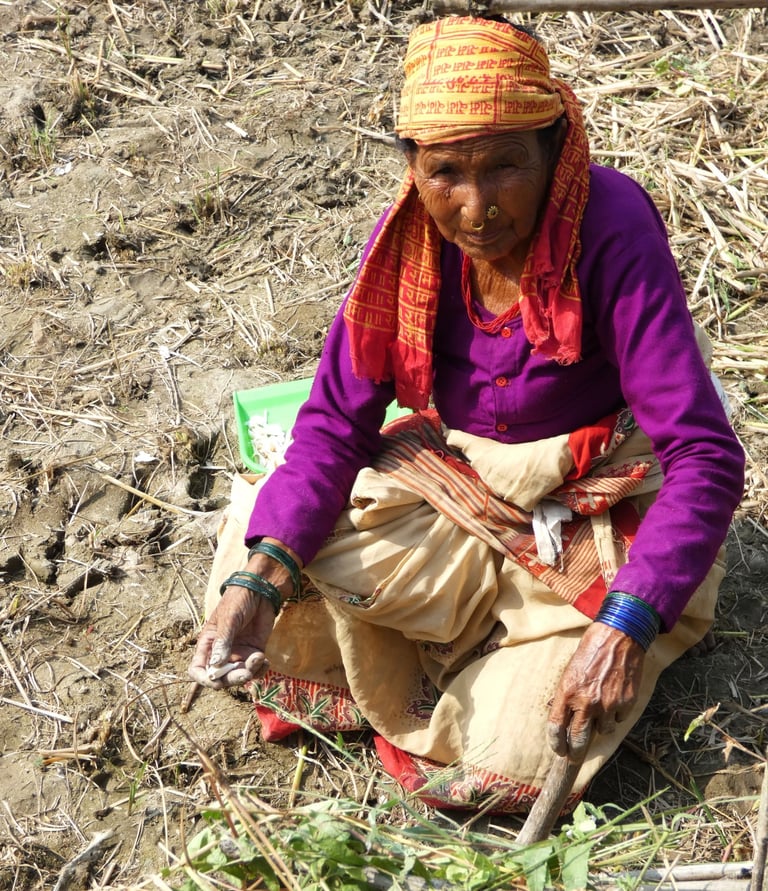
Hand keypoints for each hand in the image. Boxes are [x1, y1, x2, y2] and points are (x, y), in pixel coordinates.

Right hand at [188, 538, 300, 688]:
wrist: (262, 591)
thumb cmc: (239, 600)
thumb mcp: (229, 618)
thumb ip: (223, 641)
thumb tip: (216, 665)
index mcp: (208, 644)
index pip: (198, 669)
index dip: (204, 679)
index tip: (216, 681)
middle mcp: (221, 653)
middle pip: (221, 677)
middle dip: (232, 678)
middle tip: (245, 673)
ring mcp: (238, 654)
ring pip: (239, 676)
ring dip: (249, 673)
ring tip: (259, 658)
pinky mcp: (254, 653)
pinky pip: (255, 670)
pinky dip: (260, 670)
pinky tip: (265, 660)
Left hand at [547, 622, 644, 760]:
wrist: (618, 638)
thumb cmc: (590, 651)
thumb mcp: (570, 671)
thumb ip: (567, 696)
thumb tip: (564, 718)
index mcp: (567, 692)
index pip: (556, 727)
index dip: (556, 743)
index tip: (558, 750)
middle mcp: (586, 701)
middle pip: (578, 740)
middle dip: (575, 753)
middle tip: (574, 758)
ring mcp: (607, 704)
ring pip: (602, 731)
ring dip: (600, 725)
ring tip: (601, 707)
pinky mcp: (625, 704)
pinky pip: (618, 719)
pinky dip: (615, 714)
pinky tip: (614, 697)